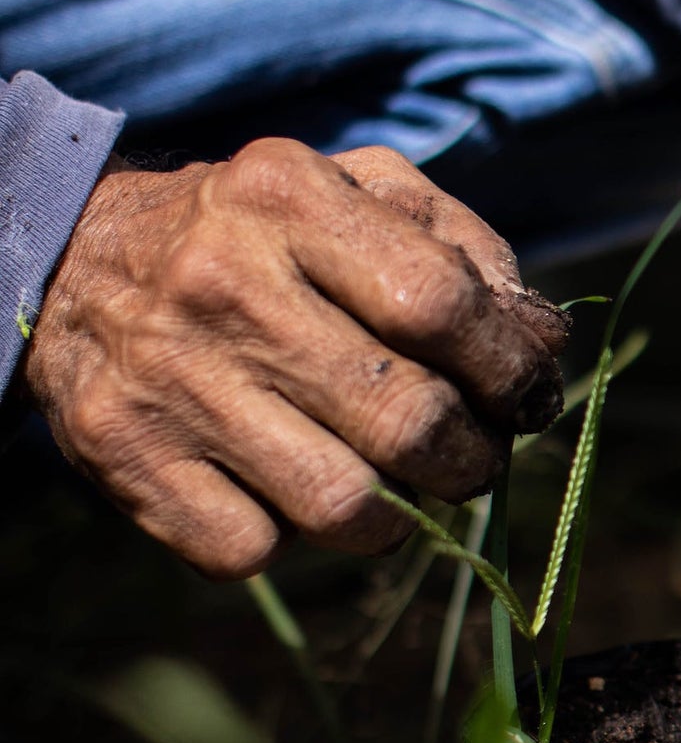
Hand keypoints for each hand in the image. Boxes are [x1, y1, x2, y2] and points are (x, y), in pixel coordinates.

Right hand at [23, 139, 567, 579]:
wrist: (73, 262)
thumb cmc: (266, 235)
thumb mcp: (359, 192)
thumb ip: (466, 252)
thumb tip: (544, 343)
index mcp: (290, 197)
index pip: (442, 303)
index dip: (509, 367)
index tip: (528, 393)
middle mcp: (224, 284)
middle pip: (406, 420)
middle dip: (473, 459)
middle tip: (475, 456)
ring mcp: (169, 379)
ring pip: (340, 506)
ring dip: (401, 518)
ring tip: (404, 486)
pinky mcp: (125, 459)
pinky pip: (249, 549)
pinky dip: (293, 541)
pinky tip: (295, 493)